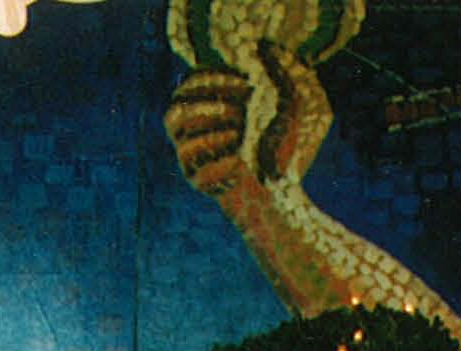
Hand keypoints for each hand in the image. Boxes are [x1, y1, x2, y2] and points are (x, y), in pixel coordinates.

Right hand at [164, 40, 328, 194]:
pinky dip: (223, 165)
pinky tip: (241, 166)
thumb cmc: (280, 149)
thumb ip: (277, 75)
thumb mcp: (287, 106)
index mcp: (206, 113)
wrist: (280, 191)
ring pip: (183, 144)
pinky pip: (199, 173)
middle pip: (173, 115)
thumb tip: (263, 47)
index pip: (188, 88)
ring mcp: (193, 162)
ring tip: (240, 139)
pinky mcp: (199, 185)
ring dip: (214, 136)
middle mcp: (193, 136)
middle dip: (204, 108)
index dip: (212, 80)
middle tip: (238, 112)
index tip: (246, 84)